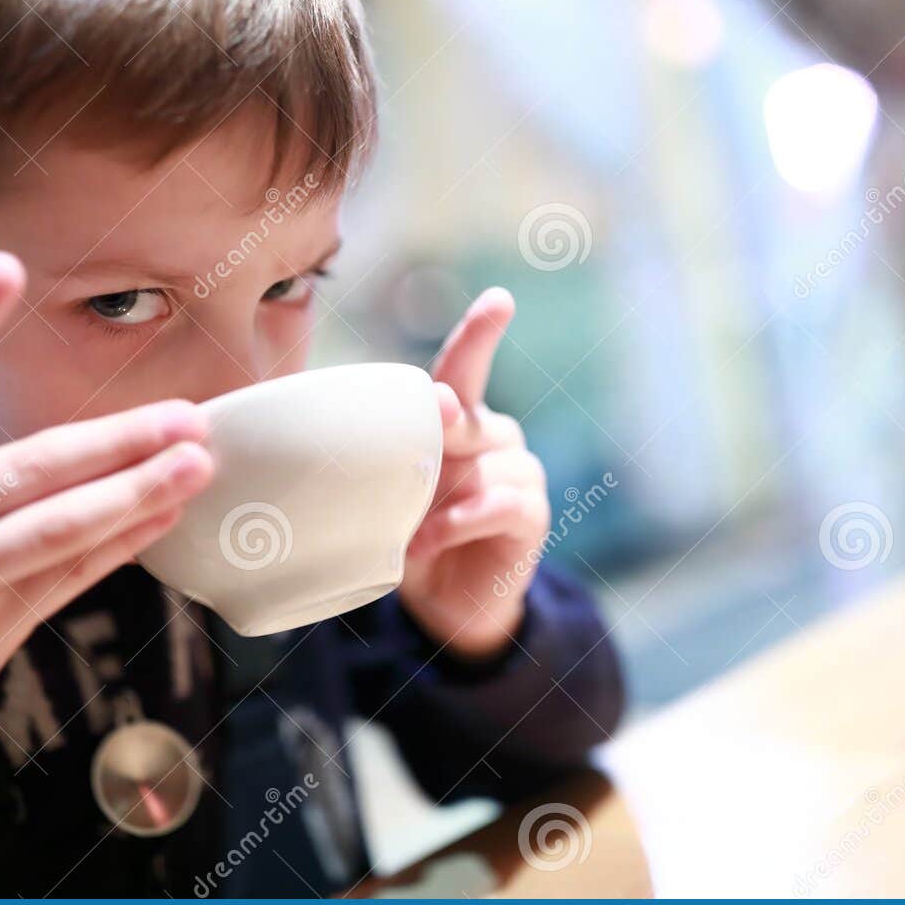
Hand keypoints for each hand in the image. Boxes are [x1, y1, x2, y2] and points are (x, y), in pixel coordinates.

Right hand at [0, 252, 214, 857]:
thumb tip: (56, 421)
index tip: (6, 266)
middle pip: (29, 467)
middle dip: (118, 438)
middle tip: (190, 414)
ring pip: (59, 529)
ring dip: (138, 493)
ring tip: (200, 464)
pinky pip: (68, 577)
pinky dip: (123, 544)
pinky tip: (169, 517)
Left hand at [399, 288, 549, 661]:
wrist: (445, 603)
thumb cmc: (411, 535)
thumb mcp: (389, 492)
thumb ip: (389, 457)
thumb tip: (373, 433)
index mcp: (461, 422)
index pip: (469, 367)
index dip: (482, 333)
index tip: (500, 301)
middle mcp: (496, 437)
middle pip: (470, 417)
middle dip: (444, 425)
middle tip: (428, 438)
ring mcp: (520, 474)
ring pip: (485, 463)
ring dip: (440, 498)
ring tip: (408, 531)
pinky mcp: (532, 516)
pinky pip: (501, 503)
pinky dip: (460, 521)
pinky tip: (430, 540)